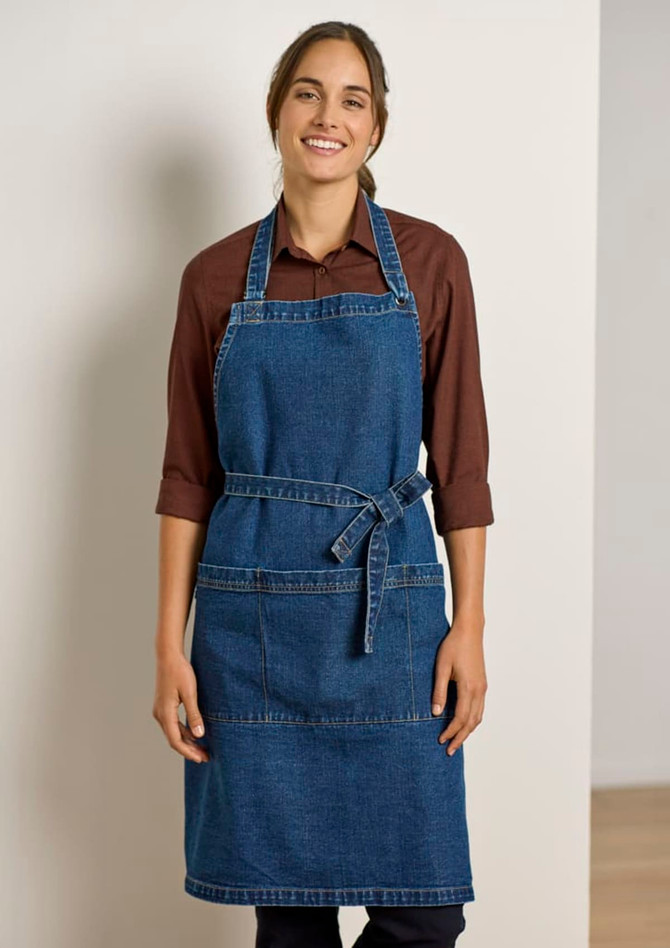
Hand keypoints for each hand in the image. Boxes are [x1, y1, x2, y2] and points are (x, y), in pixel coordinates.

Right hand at [152, 651, 208, 762]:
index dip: (188, 752)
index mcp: (165, 713)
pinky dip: (183, 732)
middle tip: (205, 757)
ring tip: (202, 748)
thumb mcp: (190, 693)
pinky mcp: (164, 706)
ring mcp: (160, 710)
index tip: (201, 758)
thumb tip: (199, 736)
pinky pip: (173, 724)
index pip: (176, 740)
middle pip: (174, 739)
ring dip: (187, 742)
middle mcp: (160, 714)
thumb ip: (194, 715)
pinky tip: (195, 734)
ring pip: (173, 732)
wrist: (168, 656)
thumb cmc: (180, 672)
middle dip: (189, 750)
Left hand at [431, 619, 486, 755]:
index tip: (440, 740)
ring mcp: (483, 687)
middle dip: (460, 737)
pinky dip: (473, 720)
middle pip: (472, 722)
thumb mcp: (441, 668)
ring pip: (478, 716)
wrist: (470, 631)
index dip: (451, 732)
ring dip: (468, 730)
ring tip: (457, 740)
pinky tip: (465, 722)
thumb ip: (439, 691)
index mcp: (468, 688)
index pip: (461, 718)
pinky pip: (480, 708)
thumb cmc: (453, 646)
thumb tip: (436, 713)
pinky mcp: (482, 683)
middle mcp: (479, 690)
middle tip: (449, 750)